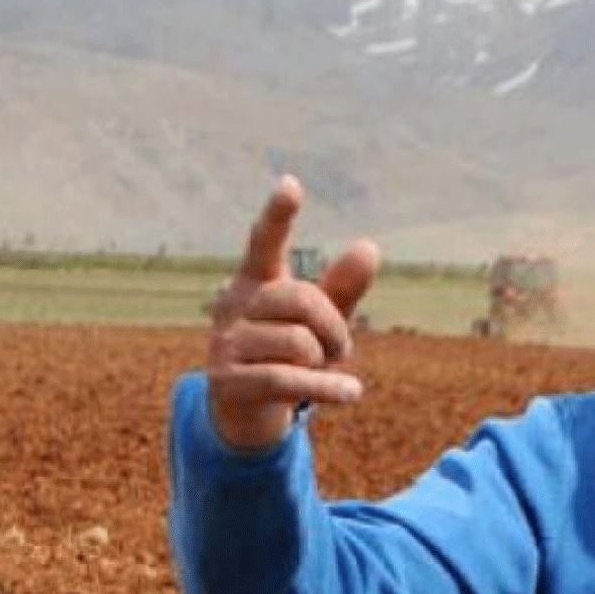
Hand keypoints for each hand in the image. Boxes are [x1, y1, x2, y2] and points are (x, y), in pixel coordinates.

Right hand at [206, 175, 379, 450]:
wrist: (246, 409)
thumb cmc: (289, 354)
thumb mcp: (321, 321)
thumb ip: (342, 287)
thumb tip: (369, 245)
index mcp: (256, 281)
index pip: (264, 243)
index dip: (278, 215)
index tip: (291, 184)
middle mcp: (234, 305)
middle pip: (302, 299)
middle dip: (334, 326)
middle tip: (339, 348)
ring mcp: (225, 343)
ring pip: (298, 342)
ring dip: (326, 362)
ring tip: (324, 371)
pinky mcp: (227, 382)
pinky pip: (289, 380)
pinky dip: (328, 388)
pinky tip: (352, 392)